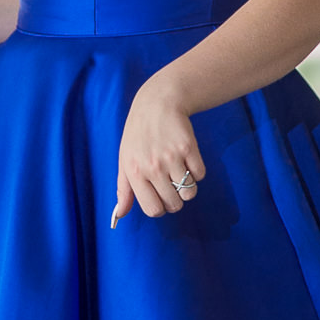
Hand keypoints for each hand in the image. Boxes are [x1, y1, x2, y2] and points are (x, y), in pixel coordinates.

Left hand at [114, 73, 204, 223]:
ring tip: (180, 172)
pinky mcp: (189, 147)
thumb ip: (123, 190)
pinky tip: (187, 159)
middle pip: (174, 204)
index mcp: (134, 172)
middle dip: (176, 200)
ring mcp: (172, 157)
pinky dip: (197, 172)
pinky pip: (200, 175)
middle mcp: (152, 167)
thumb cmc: (138, 134)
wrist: (157, 103)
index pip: (153, 209)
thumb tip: (119, 215)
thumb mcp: (124, 160)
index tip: (161, 197)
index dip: (160, 207)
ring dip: (188, 187)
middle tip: (172, 185)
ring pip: (190, 192)